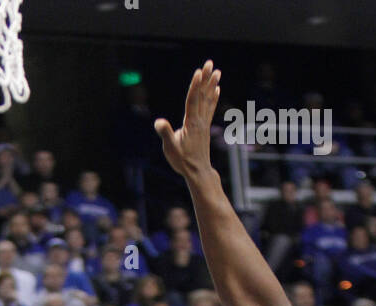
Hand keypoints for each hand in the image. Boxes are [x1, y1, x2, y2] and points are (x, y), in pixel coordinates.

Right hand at [154, 60, 220, 179]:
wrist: (198, 172)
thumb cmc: (183, 161)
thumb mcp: (170, 149)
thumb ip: (165, 134)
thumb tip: (158, 122)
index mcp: (191, 123)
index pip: (193, 100)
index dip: (196, 85)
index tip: (199, 71)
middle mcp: (200, 121)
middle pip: (202, 95)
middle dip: (206, 79)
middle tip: (210, 63)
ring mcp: (204, 123)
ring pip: (208, 100)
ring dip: (212, 85)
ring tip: (217, 72)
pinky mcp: (205, 127)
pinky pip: (210, 109)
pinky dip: (213, 98)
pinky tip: (217, 90)